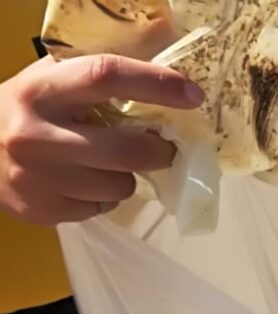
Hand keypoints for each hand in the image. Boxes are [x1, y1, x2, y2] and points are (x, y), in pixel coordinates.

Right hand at [0, 55, 202, 224]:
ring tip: (104, 165)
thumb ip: (95, 79)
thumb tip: (165, 77)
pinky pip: (100, 208)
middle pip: (127, 150)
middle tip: (163, 148)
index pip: (106, 77)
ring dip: (126, 176)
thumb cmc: (22, 112)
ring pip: (121, 186)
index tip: (192, 95)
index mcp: (41, 91)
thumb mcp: (47, 83)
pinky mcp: (41, 210)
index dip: (156, 84)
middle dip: (159, 151)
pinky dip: (102, 197)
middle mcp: (36, 135)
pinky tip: (81, 183)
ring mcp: (38, 178)